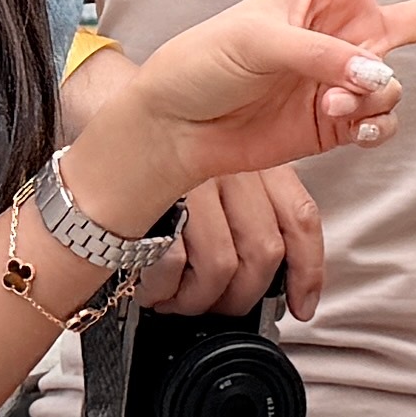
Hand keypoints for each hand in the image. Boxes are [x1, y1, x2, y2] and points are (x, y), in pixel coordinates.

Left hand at [65, 0, 415, 231]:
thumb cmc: (206, 61)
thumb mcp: (258, 40)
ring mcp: (351, 76)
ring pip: (402, 83)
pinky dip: (372, 126)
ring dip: (375, 95)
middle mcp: (352, 27)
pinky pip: (386, 121)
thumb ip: (326, 58)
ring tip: (332, 103)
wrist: (178, 127)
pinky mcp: (343, 121)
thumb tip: (381, 83)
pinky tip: (342, 127)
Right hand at [149, 164, 323, 315]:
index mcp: (259, 161)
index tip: (302, 305)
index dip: (308, 272)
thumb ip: (249, 210)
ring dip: (199, 300)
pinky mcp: (157, 196)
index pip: (300, 219)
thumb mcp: (220, 168)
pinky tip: (154, 290)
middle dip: (242, 297)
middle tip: (218, 304)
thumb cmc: (162, 148)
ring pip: (222, 266)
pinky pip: (174, 263)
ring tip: (179, 301)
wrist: (108, 111)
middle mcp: (233, 168)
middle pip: (262, 253)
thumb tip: (270, 279)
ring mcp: (196, 182)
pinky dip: (164, 290)